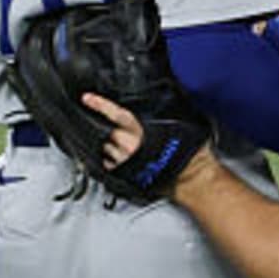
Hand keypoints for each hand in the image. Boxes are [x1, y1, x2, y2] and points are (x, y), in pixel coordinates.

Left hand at [83, 90, 222, 205]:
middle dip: (106, 128)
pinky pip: (109, 165)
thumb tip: (160, 104)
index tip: (87, 98)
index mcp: (143, 131)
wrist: (191, 179)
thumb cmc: (189, 154)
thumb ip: (165, 115)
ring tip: (122, 144)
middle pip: (106, 132)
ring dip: (109, 145)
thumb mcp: (180, 125)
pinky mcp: (124, 176)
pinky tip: (121, 158)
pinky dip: (111, 160)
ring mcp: (125, 162)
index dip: (100, 105)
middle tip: (109, 125)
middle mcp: (130, 146)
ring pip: (105, 149)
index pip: (116, 114)